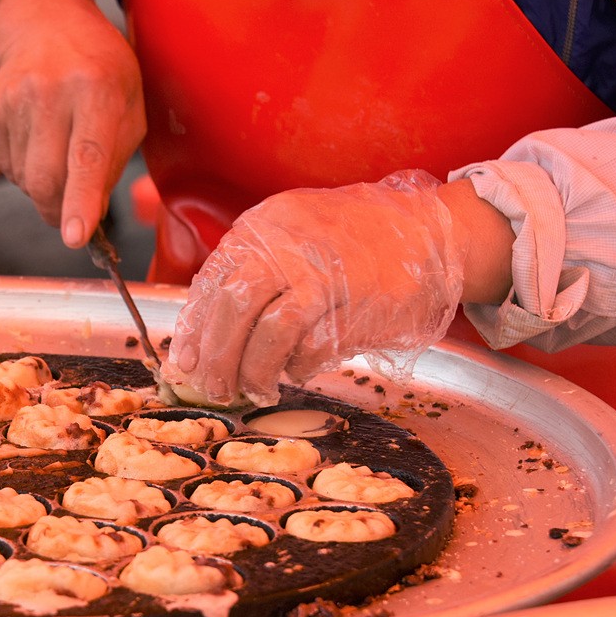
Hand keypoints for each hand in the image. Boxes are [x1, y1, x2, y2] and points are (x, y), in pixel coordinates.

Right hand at [0, 0, 144, 246]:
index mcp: (96, 88)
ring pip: (24, 180)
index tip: (76, 237)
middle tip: (71, 216)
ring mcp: (13, 100)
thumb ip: (116, 161)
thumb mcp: (129, 105)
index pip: (87, 156)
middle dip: (58, 211)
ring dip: (44, 185)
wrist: (45, 25)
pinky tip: (37, 138)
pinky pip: (7, 168)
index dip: (81, 201)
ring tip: (58, 147)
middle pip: (46, 180)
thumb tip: (91, 215)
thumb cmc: (99, 71)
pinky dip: (25, 168)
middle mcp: (49, 91)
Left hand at [164, 171, 505, 406]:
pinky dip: (295, 367)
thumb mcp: (297, 239)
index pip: (212, 280)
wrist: (430, 233)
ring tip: (250, 390)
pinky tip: (292, 374)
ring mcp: (325, 270)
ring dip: (252, 369)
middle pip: (233, 304)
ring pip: (268, 328)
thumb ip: (256, 274)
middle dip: (217, 356)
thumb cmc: (357, 244)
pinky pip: (311, 343)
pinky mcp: (357, 302)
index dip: (194, 328)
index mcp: (265, 226)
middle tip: (213, 388)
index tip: (185, 361)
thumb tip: (210, 333)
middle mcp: (289, 242)